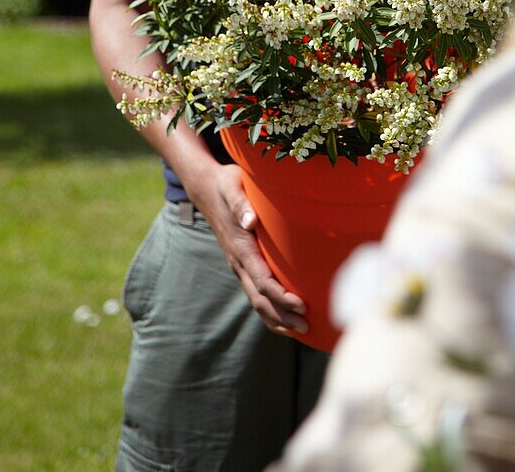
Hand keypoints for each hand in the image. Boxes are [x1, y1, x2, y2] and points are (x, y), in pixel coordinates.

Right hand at [189, 161, 307, 335]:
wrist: (206, 187)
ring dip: (277, 318)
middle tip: (308, 327)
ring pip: (256, 301)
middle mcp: (238, 261)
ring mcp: (238, 265)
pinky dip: (268, 311)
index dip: (282, 296)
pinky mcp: (241, 264)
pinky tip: (283, 319)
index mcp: (240, 247)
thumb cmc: (227, 184)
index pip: (263, 281)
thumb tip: (250, 221)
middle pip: (260, 299)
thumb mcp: (233, 187)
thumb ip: (241, 204)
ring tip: (302, 330)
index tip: (303, 304)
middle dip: (283, 316)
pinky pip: (254, 293)